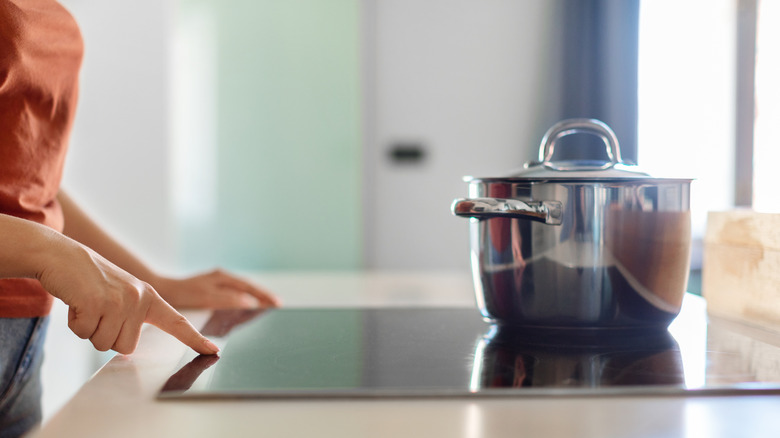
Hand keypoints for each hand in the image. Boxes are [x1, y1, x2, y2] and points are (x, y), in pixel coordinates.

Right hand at [38, 240, 218, 354]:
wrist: (63, 256)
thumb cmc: (92, 281)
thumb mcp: (122, 294)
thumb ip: (133, 316)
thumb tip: (129, 347)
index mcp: (149, 297)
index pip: (177, 322)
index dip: (194, 339)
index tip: (214, 351)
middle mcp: (139, 298)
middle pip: (125, 347)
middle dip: (106, 335)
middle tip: (98, 309)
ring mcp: (119, 300)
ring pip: (104, 344)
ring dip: (90, 330)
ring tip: (88, 304)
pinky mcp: (96, 303)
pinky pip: (84, 334)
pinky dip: (75, 324)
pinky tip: (77, 303)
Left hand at [151, 269, 280, 309]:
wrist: (161, 291)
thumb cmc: (181, 294)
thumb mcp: (206, 297)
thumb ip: (227, 299)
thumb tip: (249, 301)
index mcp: (222, 277)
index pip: (249, 287)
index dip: (264, 295)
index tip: (277, 303)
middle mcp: (221, 277)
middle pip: (248, 287)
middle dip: (263, 295)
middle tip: (277, 304)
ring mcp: (216, 282)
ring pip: (241, 289)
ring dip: (254, 296)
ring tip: (266, 304)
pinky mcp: (210, 289)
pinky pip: (233, 293)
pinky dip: (243, 298)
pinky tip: (245, 305)